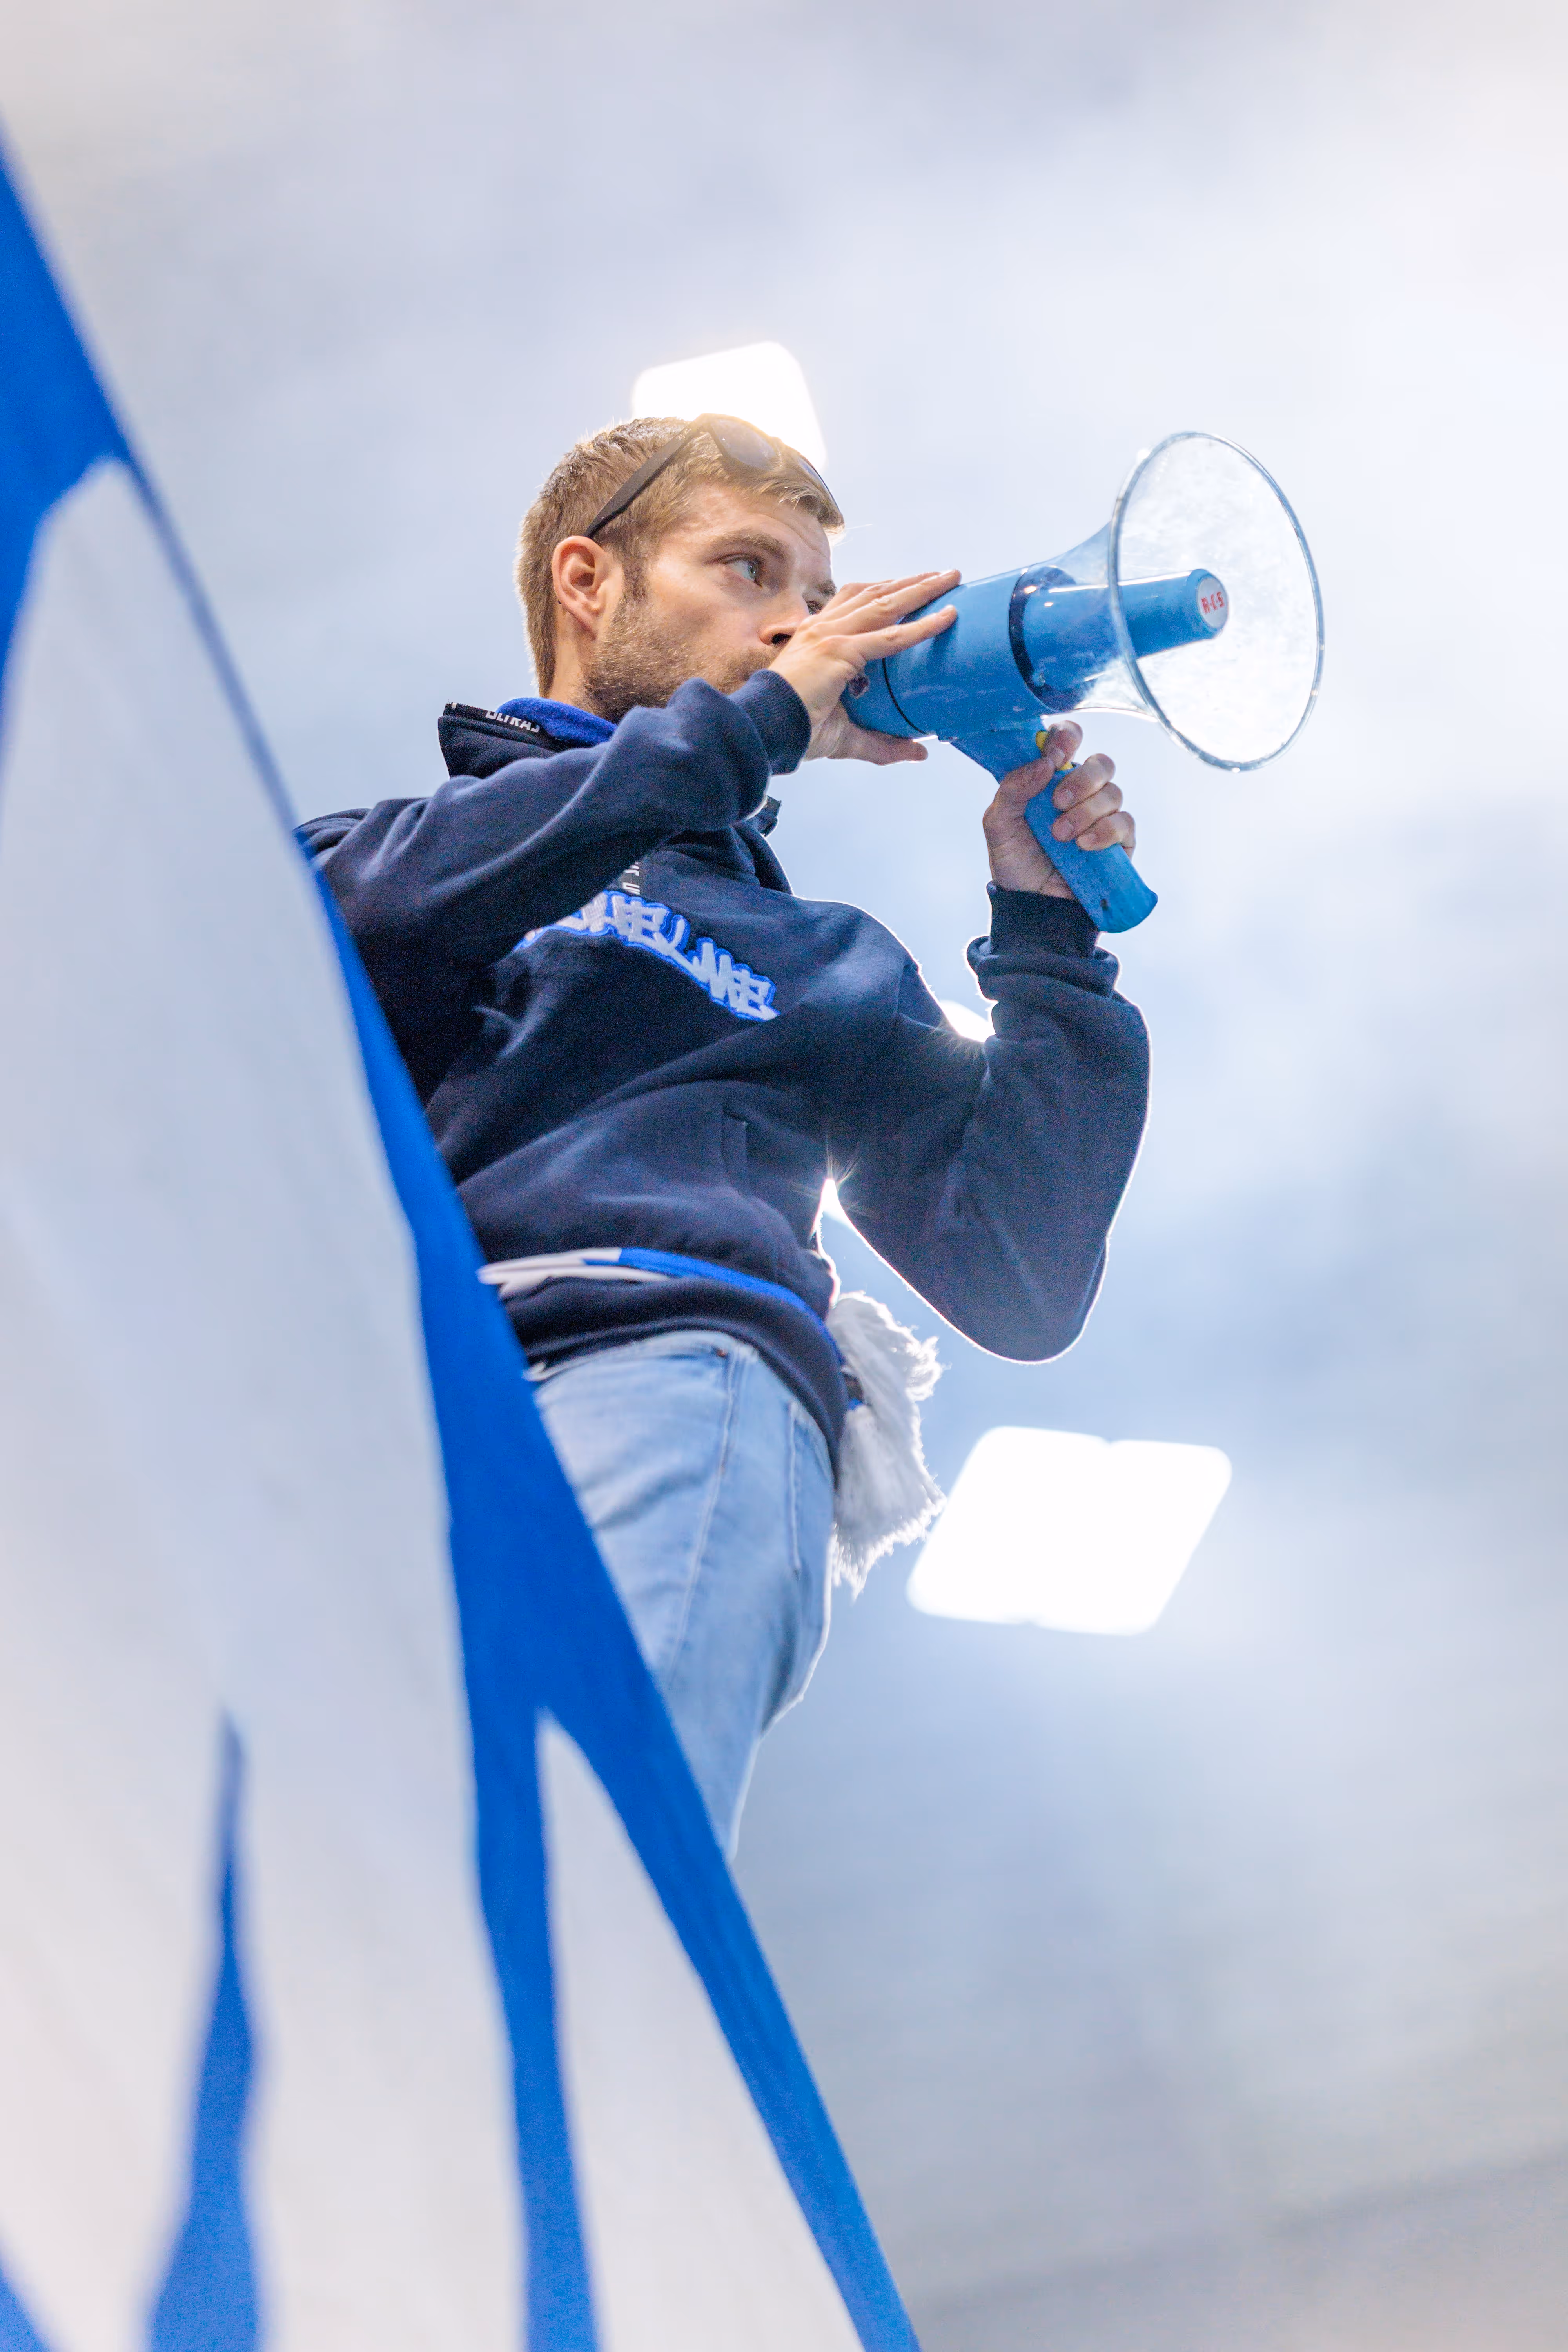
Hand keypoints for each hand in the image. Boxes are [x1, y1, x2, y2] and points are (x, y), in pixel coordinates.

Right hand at [770, 570, 959, 762]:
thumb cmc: (796, 731)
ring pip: (886, 603)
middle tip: (944, 575)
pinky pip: (891, 636)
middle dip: (911, 582)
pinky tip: (946, 617)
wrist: (765, 732)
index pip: (855, 600)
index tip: (912, 585)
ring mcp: (830, 635)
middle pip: (875, 593)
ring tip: (950, 579)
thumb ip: (882, 743)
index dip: (886, 590)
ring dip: (921, 589)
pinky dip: (922, 625)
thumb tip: (918, 753)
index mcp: (816, 636)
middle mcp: (822, 627)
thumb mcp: (846, 733)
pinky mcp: (839, 650)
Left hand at [982, 722, 1134, 896]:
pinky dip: (1105, 831)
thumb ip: (1013, 788)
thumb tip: (1044, 763)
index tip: (1055, 755)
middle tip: (1058, 802)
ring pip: (1113, 793)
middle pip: (1102, 763)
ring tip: (1061, 836)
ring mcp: (1103, 815)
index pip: (1070, 740)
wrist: (1029, 904)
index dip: (1067, 738)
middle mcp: (1082, 792)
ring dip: (1086, 812)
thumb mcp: (998, 824)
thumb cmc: (1014, 860)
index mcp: (1052, 778)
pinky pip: (1125, 822)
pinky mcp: (1119, 841)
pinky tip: (1084, 846)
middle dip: (1081, 780)